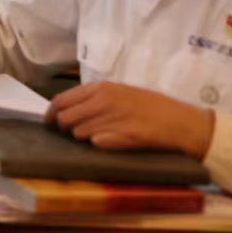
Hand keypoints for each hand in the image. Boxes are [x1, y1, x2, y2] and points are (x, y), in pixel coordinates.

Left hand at [46, 82, 216, 158]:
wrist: (182, 122)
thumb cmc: (151, 107)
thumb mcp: (121, 93)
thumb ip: (94, 98)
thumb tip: (66, 109)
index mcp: (101, 88)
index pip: (61, 100)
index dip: (50, 114)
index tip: (49, 124)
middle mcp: (104, 100)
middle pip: (65, 118)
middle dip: (65, 128)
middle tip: (73, 134)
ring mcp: (114, 118)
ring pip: (79, 133)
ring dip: (83, 138)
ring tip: (101, 136)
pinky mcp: (124, 136)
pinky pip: (97, 143)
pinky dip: (100, 144)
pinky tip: (112, 142)